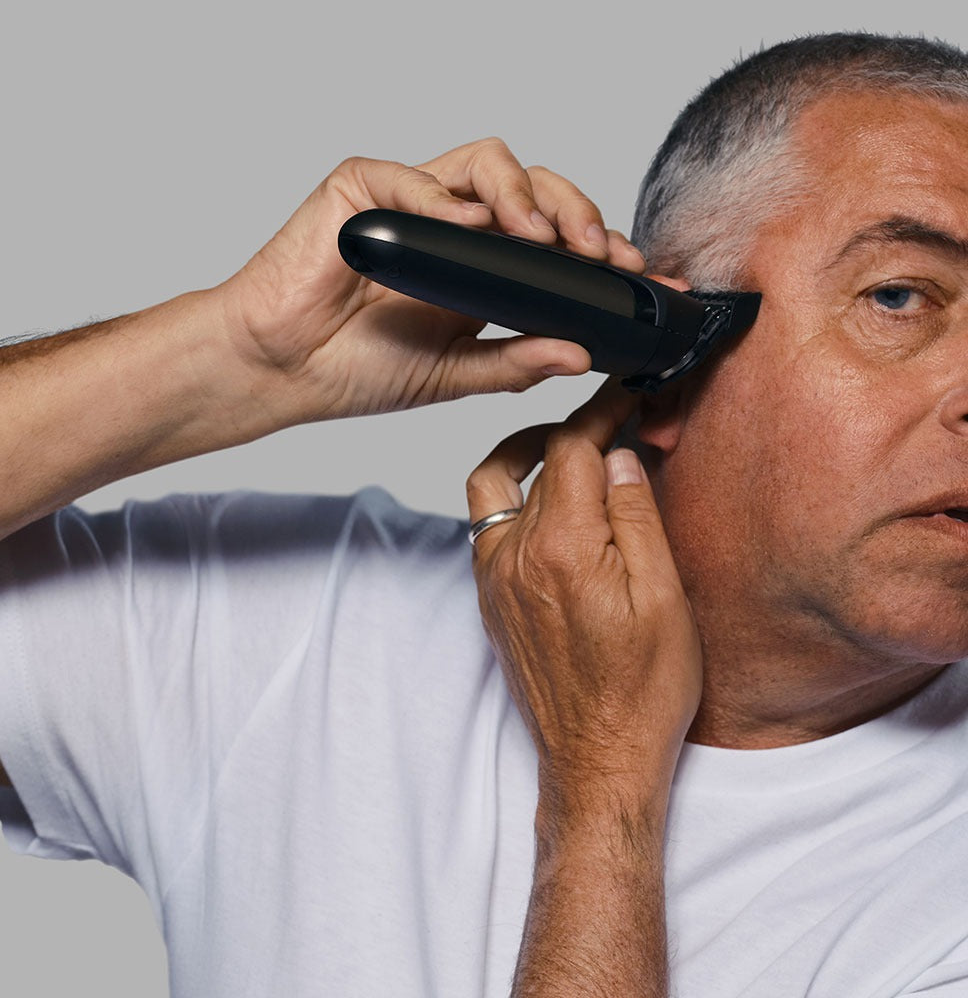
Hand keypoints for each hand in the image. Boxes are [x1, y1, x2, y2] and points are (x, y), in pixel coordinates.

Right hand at [218, 138, 645, 422]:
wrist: (280, 370)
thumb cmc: (356, 367)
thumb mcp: (454, 374)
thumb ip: (515, 360)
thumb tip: (581, 354)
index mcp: (482, 271)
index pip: (555, 244)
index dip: (602, 254)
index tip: (643, 279)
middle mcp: (455, 228)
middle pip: (534, 191)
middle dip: (578, 214)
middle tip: (599, 254)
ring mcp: (413, 204)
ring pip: (488, 163)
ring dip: (526, 195)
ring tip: (545, 237)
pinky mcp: (365, 190)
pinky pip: (413, 175)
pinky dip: (442, 196)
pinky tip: (467, 224)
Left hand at [467, 380, 701, 817]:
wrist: (597, 756)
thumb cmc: (642, 690)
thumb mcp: (664, 598)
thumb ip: (636, 516)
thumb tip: (619, 456)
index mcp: (563, 548)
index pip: (572, 449)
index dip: (600, 411)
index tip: (622, 394)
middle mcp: (515, 556)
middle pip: (539, 462)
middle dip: (579, 431)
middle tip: (617, 422)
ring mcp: (495, 578)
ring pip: (497, 486)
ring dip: (531, 455)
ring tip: (570, 451)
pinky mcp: (489, 598)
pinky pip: (486, 525)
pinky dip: (513, 498)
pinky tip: (549, 507)